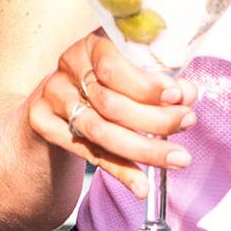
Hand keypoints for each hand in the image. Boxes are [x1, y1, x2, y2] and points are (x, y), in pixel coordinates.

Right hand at [25, 28, 196, 197]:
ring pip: (99, 130)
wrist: (54, 103)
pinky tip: (141, 184)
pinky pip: (88, 152)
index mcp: (91, 46)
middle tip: (187, 124)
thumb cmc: (104, 84)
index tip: (179, 97)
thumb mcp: (130, 75)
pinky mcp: (43, 123)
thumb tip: (187, 94)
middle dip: (154, 118)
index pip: (114, 67)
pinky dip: (119, 170)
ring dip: (143, 149)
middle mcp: (67, 67)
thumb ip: (158, 84)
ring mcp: (52, 96)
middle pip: (110, 102)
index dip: (147, 86)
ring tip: (177, 158)